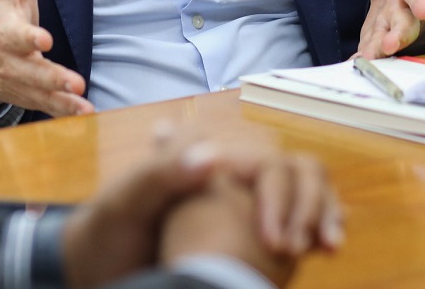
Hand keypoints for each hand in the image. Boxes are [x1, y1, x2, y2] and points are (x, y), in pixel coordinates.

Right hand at [0, 0, 92, 118]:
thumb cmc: (5, 20)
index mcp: (5, 31)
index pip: (15, 35)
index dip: (28, 38)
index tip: (44, 40)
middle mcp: (12, 60)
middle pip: (31, 70)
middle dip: (51, 76)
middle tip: (74, 81)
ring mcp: (22, 83)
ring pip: (41, 93)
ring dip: (62, 98)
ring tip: (82, 100)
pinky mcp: (33, 98)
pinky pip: (48, 108)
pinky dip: (66, 113)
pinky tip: (86, 114)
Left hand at [61, 140, 341, 287]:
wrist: (99, 270)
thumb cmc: (107, 234)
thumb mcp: (124, 203)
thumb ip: (162, 176)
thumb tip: (214, 155)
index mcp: (202, 153)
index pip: (263, 158)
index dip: (279, 193)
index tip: (276, 238)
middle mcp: (229, 170)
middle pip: (295, 170)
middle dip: (310, 203)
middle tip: (295, 250)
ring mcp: (243, 198)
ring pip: (306, 188)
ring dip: (322, 211)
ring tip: (325, 246)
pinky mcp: (251, 227)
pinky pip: (299, 216)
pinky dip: (319, 226)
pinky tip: (325, 250)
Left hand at [357, 0, 424, 57]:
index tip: (423, 8)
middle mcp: (402, 8)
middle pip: (403, 23)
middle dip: (400, 33)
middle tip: (392, 44)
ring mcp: (389, 24)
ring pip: (386, 39)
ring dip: (379, 49)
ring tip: (371, 58)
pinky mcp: (375, 35)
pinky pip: (368, 47)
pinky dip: (361, 56)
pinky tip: (352, 64)